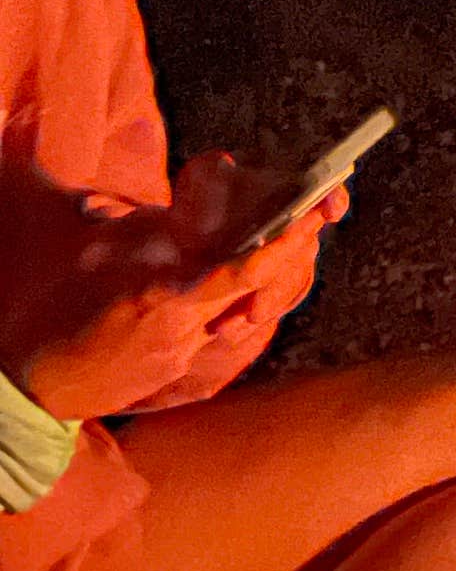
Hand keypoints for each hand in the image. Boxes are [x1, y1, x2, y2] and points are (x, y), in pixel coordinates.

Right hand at [0, 171, 343, 422]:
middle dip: (292, 256)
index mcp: (162, 296)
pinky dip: (249, 309)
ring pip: (252, 319)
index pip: (241, 272)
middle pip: (259, 295)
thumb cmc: (60, 302)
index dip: (283, 246)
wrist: (28, 381)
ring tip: (293, 244)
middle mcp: (180, 334)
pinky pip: (232, 341)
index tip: (311, 217)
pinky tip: (260, 285)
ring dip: (275, 283)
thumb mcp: (107, 247)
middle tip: (313, 220)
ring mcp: (182, 361)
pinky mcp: (180, 378)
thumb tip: (219, 189)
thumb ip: (164, 225)